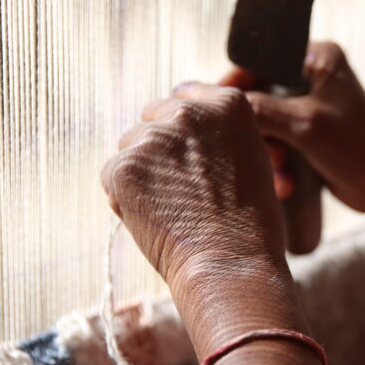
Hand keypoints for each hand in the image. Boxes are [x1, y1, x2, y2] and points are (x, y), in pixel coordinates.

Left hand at [101, 85, 286, 295]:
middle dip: (161, 150)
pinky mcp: (123, 166)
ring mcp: (153, 137)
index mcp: (228, 104)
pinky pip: (112, 175)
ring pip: (131, 147)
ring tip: (173, 208)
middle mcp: (189, 111)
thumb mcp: (252, 159)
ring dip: (142, 173)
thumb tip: (178, 111)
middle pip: (153, 120)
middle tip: (184, 192)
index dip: (186, 134)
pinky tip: (154, 218)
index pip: (186, 99)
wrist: (230, 265)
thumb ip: (218, 131)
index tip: (195, 161)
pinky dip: (124, 197)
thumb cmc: (249, 223)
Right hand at [176, 42, 364, 214]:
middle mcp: (311, 74)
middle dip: (254, 130)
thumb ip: (257, 109)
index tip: (214, 111)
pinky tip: (285, 184)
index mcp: (315, 56)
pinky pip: (277, 143)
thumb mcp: (302, 124)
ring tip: (279, 171)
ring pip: (265, 124)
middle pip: (257, 95)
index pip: (258, 61)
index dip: (233, 86)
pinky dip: (277, 164)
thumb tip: (210, 101)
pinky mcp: (308, 134)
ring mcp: (309, 105)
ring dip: (266, 152)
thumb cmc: (357, 146)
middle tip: (252, 150)